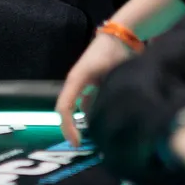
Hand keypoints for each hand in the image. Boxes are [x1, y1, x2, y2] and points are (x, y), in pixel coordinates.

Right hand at [55, 31, 135, 146]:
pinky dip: (98, 114)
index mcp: (75, 81)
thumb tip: (97, 119)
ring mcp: (86, 87)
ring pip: (82, 110)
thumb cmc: (108, 53)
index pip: (64, 108)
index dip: (67, 127)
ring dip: (88, 123)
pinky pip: (92, 105)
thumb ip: (99, 94)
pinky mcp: (95, 87)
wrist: (120, 38)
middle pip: (69, 112)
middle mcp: (77, 86)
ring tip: (101, 138)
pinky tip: (110, 123)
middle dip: (75, 130)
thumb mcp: (103, 73)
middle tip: (86, 146)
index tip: (77, 143)